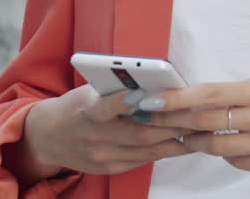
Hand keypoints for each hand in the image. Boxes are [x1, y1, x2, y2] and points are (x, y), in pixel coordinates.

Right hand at [24, 84, 197, 176]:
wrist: (49, 138)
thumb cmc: (75, 107)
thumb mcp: (87, 92)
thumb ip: (114, 89)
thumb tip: (150, 82)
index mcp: (86, 112)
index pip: (104, 108)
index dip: (123, 102)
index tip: (142, 93)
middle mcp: (95, 137)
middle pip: (138, 133)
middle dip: (171, 123)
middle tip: (198, 114)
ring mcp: (103, 156)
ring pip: (146, 149)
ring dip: (176, 139)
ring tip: (200, 129)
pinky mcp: (111, 168)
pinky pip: (144, 161)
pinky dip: (165, 150)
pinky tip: (184, 142)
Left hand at [138, 73, 249, 177]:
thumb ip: (242, 92)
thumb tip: (204, 100)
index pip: (210, 95)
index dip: (177, 99)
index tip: (153, 100)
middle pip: (207, 123)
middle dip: (175, 122)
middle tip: (154, 120)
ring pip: (218, 148)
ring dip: (198, 141)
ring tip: (189, 133)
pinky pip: (239, 163)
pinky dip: (229, 154)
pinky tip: (230, 145)